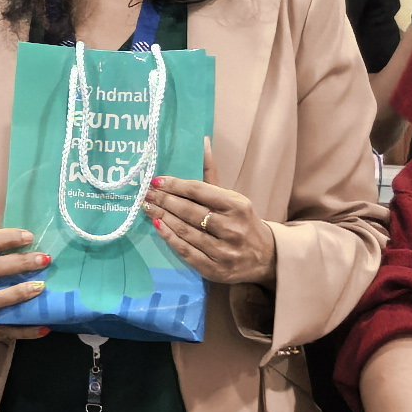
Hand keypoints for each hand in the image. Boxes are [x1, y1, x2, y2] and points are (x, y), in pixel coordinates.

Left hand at [144, 173, 272, 287]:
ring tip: (148, 208)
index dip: (175, 185)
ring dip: (163, 218)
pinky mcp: (215, 269)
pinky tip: (158, 226)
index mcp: (237, 206)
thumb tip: (203, 142)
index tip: (157, 181)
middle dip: (165, 201)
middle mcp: (232, 228)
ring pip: (186, 231)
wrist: (265, 257)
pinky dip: (170, 238)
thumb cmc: (243, 222)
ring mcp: (224, 251)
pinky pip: (186, 252)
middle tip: (146, 194)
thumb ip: (213, 174)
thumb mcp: (233, 198)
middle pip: (190, 211)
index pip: (200, 191)